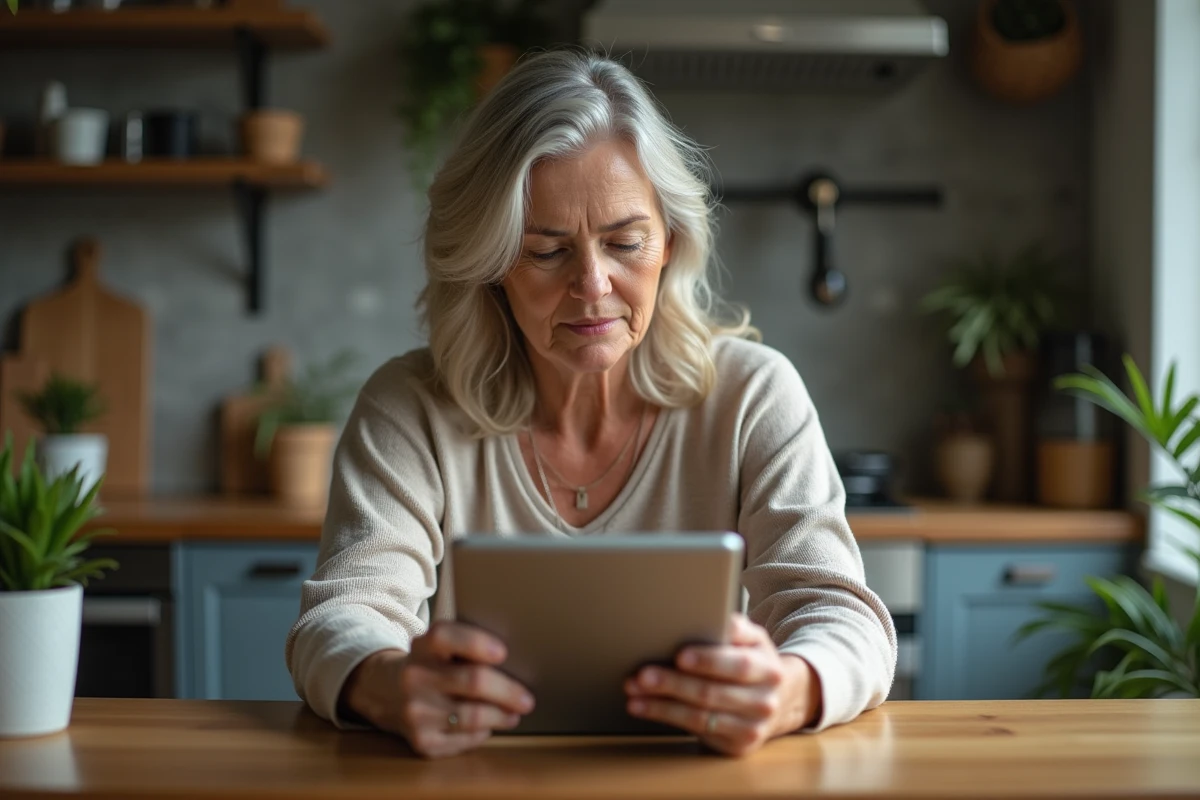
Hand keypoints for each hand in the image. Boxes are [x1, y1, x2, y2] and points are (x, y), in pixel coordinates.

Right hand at [339, 621, 535, 757]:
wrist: (386, 691)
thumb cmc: (431, 664)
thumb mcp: (438, 646)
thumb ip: (467, 646)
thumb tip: (517, 662)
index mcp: (422, 646)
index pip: (446, 636)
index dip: (476, 643)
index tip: (503, 652)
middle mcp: (414, 677)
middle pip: (472, 681)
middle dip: (507, 691)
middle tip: (527, 699)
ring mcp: (415, 711)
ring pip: (474, 716)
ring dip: (501, 716)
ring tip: (514, 713)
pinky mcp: (420, 741)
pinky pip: (465, 739)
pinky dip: (482, 732)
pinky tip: (487, 726)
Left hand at [624, 613, 821, 755]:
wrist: (780, 700)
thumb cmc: (754, 663)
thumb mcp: (753, 640)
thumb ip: (735, 627)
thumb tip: (709, 612)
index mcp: (768, 669)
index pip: (738, 665)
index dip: (709, 661)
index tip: (680, 656)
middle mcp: (763, 702)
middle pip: (712, 693)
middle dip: (673, 684)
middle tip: (643, 675)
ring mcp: (751, 728)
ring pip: (700, 717)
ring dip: (662, 705)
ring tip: (634, 693)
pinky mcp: (737, 746)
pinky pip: (696, 732)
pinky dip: (666, 718)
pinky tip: (644, 708)